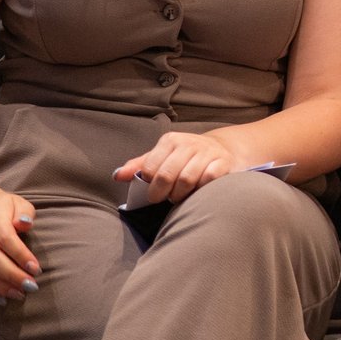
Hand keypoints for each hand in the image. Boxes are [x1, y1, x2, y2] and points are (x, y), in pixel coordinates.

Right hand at [0, 168, 37, 304]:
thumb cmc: (2, 206)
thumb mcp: (18, 202)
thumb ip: (25, 213)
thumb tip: (25, 224)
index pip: (6, 239)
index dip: (21, 256)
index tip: (37, 269)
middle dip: (12, 275)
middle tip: (31, 286)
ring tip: (18, 295)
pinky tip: (0, 298)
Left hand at [114, 129, 246, 204]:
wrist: (221, 148)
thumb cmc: (184, 157)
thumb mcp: (161, 157)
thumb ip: (139, 166)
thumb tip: (117, 176)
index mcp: (170, 140)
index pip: (150, 167)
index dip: (148, 183)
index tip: (150, 189)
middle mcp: (189, 143)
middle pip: (167, 175)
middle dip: (161, 192)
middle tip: (161, 199)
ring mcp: (207, 151)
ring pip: (187, 179)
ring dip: (179, 194)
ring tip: (177, 197)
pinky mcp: (223, 162)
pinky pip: (208, 179)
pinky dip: (200, 189)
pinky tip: (197, 191)